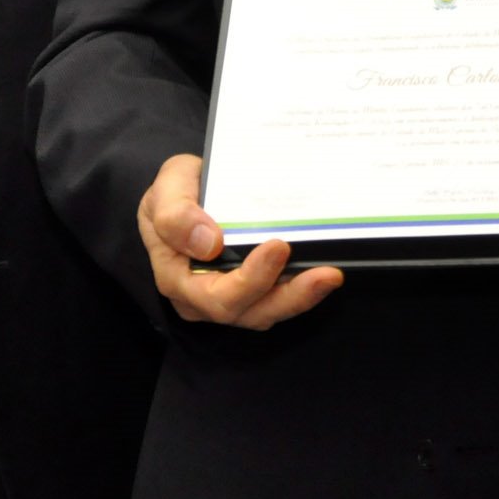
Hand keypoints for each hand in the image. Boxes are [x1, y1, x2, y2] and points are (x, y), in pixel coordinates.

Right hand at [139, 153, 342, 328]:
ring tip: (330, 276)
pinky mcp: (251, 292)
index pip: (215, 295)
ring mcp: (229, 298)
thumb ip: (177, 214)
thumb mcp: (168, 186)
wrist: (187, 191)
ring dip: (301, 297)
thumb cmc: (176, 191)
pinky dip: (300, 290)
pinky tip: (322, 273)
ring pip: (267, 311)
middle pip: (248, 312)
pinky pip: (276, 300)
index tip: (277, 247)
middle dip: (288, 295)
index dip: (250, 279)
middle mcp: (201, 298)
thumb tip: (209, 244)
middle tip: (325, 272)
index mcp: (176, 277)